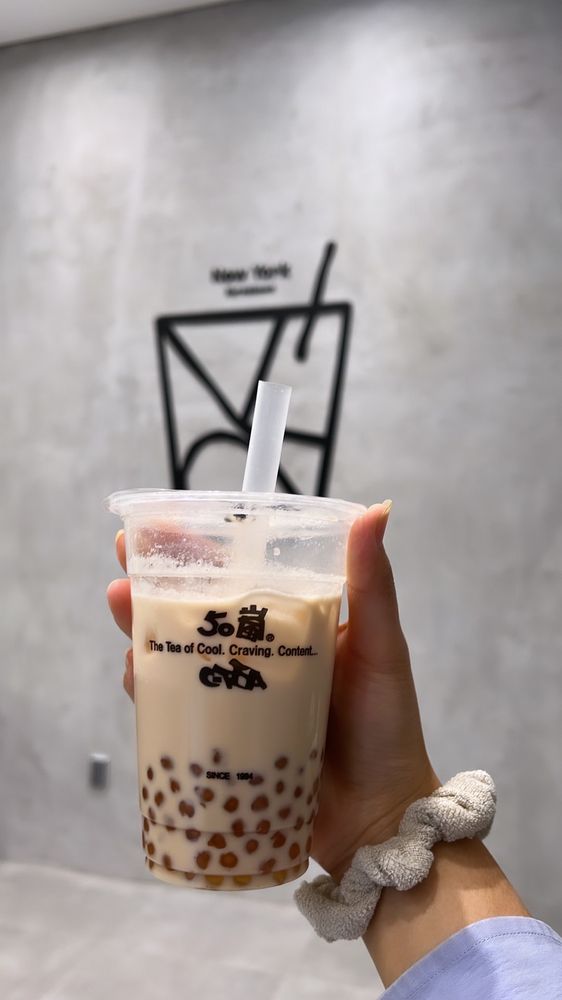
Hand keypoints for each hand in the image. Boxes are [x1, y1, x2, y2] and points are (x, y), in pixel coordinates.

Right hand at [106, 504, 438, 880]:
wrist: (376, 818)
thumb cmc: (385, 726)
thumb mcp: (381, 647)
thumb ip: (373, 583)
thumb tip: (377, 508)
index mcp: (293, 622)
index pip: (239, 573)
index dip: (197, 548)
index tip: (159, 524)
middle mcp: (258, 654)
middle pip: (196, 609)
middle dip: (153, 582)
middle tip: (122, 562)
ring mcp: (235, 698)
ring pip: (177, 653)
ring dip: (142, 628)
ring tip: (121, 608)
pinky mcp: (218, 739)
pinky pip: (176, 706)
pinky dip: (151, 686)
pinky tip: (136, 672)